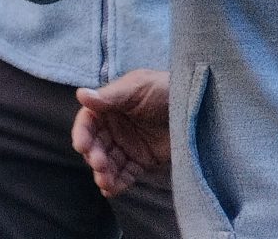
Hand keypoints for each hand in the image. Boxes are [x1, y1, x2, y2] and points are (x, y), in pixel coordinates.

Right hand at [71, 68, 172, 197]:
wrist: (197, 105)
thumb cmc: (166, 88)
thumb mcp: (139, 87)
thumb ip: (111, 96)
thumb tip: (81, 94)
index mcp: (109, 106)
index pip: (88, 121)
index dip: (82, 133)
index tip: (82, 146)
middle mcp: (114, 127)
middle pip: (96, 145)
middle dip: (94, 156)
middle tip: (100, 164)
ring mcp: (128, 145)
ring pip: (108, 162)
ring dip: (103, 173)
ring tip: (105, 182)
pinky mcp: (142, 160)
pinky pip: (126, 174)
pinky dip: (117, 183)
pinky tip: (111, 190)